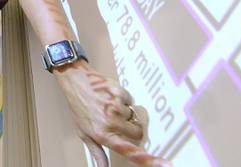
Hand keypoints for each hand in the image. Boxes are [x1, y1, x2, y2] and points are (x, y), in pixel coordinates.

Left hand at [56, 62, 170, 165]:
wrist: (74, 81)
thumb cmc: (79, 108)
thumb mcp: (84, 133)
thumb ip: (97, 153)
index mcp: (103, 135)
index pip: (130, 151)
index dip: (149, 160)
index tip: (166, 165)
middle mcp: (111, 122)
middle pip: (138, 133)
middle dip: (132, 130)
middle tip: (117, 123)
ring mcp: (116, 106)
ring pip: (134, 116)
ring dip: (126, 113)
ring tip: (109, 107)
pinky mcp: (120, 92)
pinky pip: (131, 101)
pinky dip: (124, 100)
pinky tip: (110, 97)